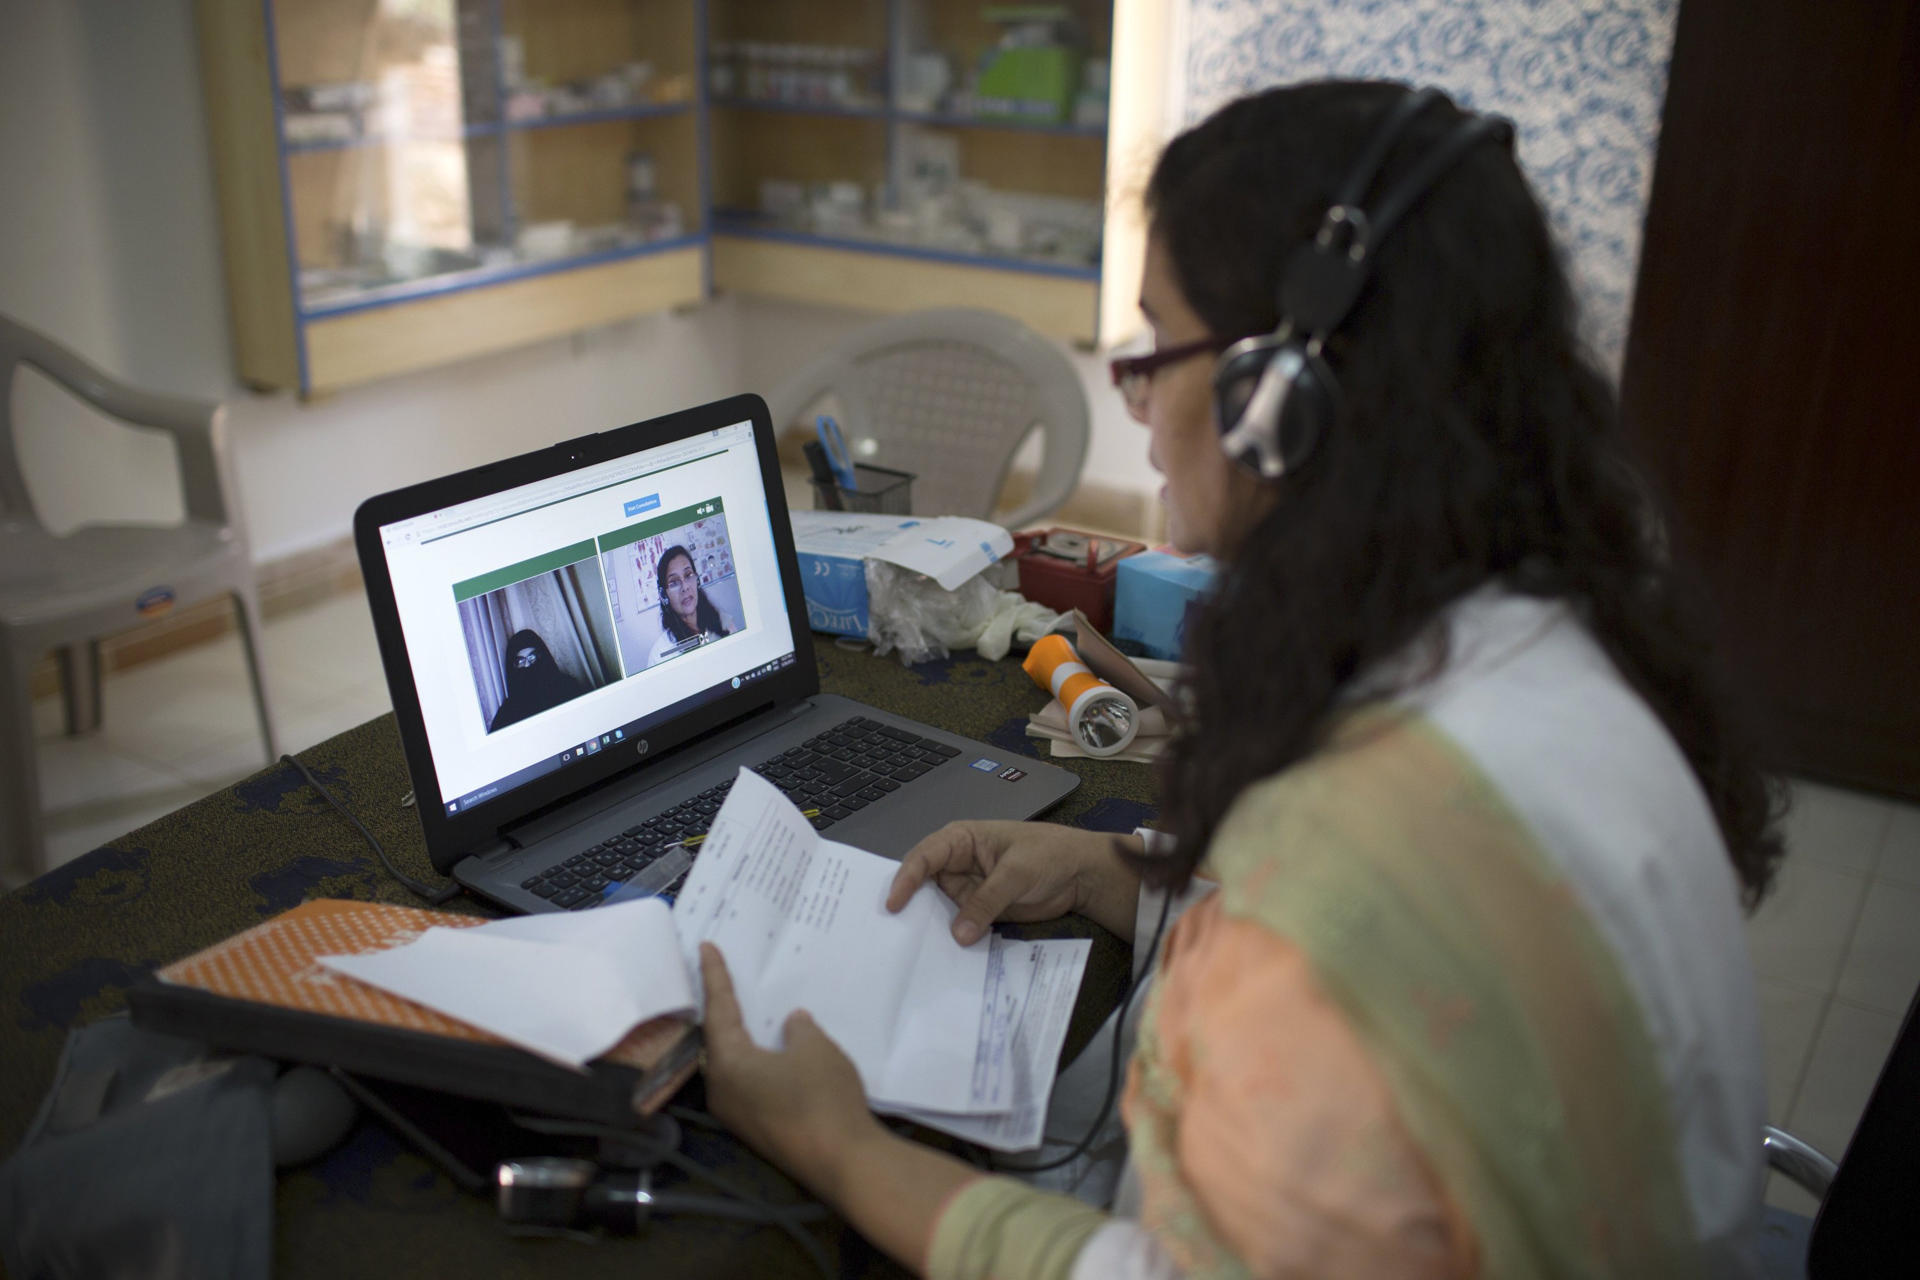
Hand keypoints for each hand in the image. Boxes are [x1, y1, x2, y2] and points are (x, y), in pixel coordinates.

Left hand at [697, 943, 881, 1193]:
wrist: (842, 1162)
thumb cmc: (822, 1097)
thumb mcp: (815, 1048)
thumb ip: (798, 1029)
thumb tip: (791, 1024)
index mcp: (728, 1063)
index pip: (718, 1010)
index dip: (715, 976)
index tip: (704, 948)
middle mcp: (722, 1090)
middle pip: (717, 1040)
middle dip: (721, 1010)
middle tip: (723, 978)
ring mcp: (738, 1115)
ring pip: (733, 1065)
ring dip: (740, 1038)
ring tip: (747, 1011)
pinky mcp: (757, 1129)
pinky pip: (748, 1084)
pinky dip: (755, 1061)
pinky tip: (772, 1051)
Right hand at [886, 821, 1139, 944]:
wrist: (1081, 874)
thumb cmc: (1049, 855)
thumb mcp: (1016, 873)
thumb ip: (986, 902)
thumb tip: (958, 935)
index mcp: (961, 840)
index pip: (924, 857)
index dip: (906, 878)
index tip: (894, 904)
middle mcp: (956, 864)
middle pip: (922, 884)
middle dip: (908, 905)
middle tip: (888, 931)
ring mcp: (966, 889)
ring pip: (936, 908)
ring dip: (926, 926)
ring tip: (906, 950)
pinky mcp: (978, 911)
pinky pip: (957, 925)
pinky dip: (948, 939)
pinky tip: (937, 956)